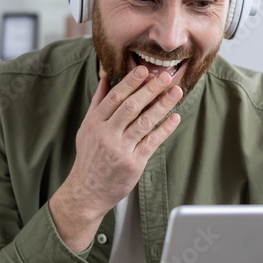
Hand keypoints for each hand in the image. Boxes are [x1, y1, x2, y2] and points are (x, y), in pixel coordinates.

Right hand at [50, 66, 182, 251]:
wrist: (87, 192)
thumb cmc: (89, 158)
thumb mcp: (87, 129)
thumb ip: (98, 103)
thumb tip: (105, 78)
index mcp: (95, 123)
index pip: (114, 98)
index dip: (130, 82)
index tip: (144, 70)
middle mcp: (106, 135)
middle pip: (131, 106)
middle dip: (150, 89)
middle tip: (166, 76)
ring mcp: (120, 149)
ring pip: (144, 122)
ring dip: (162, 105)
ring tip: (176, 92)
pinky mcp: (133, 163)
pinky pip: (152, 142)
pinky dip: (165, 129)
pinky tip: (175, 118)